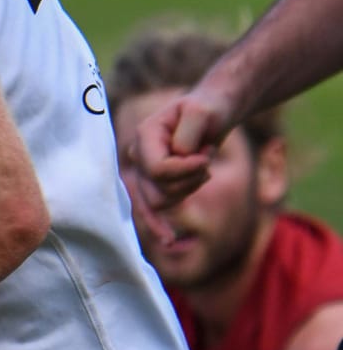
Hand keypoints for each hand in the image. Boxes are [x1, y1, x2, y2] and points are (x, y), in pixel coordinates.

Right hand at [122, 85, 235, 242]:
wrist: (212, 113)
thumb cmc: (208, 109)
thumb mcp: (202, 112)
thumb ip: (189, 132)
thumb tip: (179, 156)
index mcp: (144, 137)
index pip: (157, 170)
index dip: (186, 169)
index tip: (206, 155)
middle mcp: (138, 156)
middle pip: (157, 190)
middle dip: (189, 181)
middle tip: (207, 157)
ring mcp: (144, 171)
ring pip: (160, 202)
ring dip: (189, 188)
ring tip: (203, 165)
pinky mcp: (154, 183)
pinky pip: (149, 210)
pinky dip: (157, 225)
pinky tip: (169, 240)